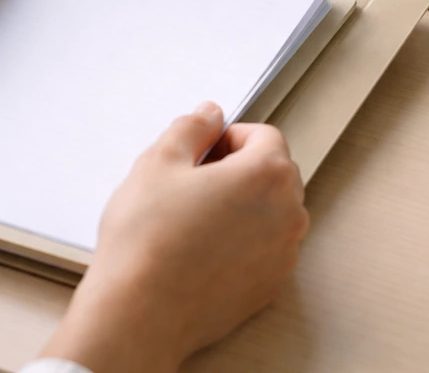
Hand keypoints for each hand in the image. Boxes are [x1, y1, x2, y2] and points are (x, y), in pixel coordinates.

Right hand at [41, 102, 308, 372]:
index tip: (202, 153)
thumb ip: (192, 127)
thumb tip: (210, 114)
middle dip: (240, 169)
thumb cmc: (147, 238)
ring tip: (196, 219)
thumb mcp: (159, 161)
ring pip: (271, 211)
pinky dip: (244, 242)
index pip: (264, 136)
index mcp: (268, 173)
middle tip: (194, 184)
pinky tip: (203, 251)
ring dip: (244, 206)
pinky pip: (266, 248)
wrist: (139, 314)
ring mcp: (284, 253)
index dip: (229, 137)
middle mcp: (289, 212)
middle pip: (274, 172)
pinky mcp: (271, 286)